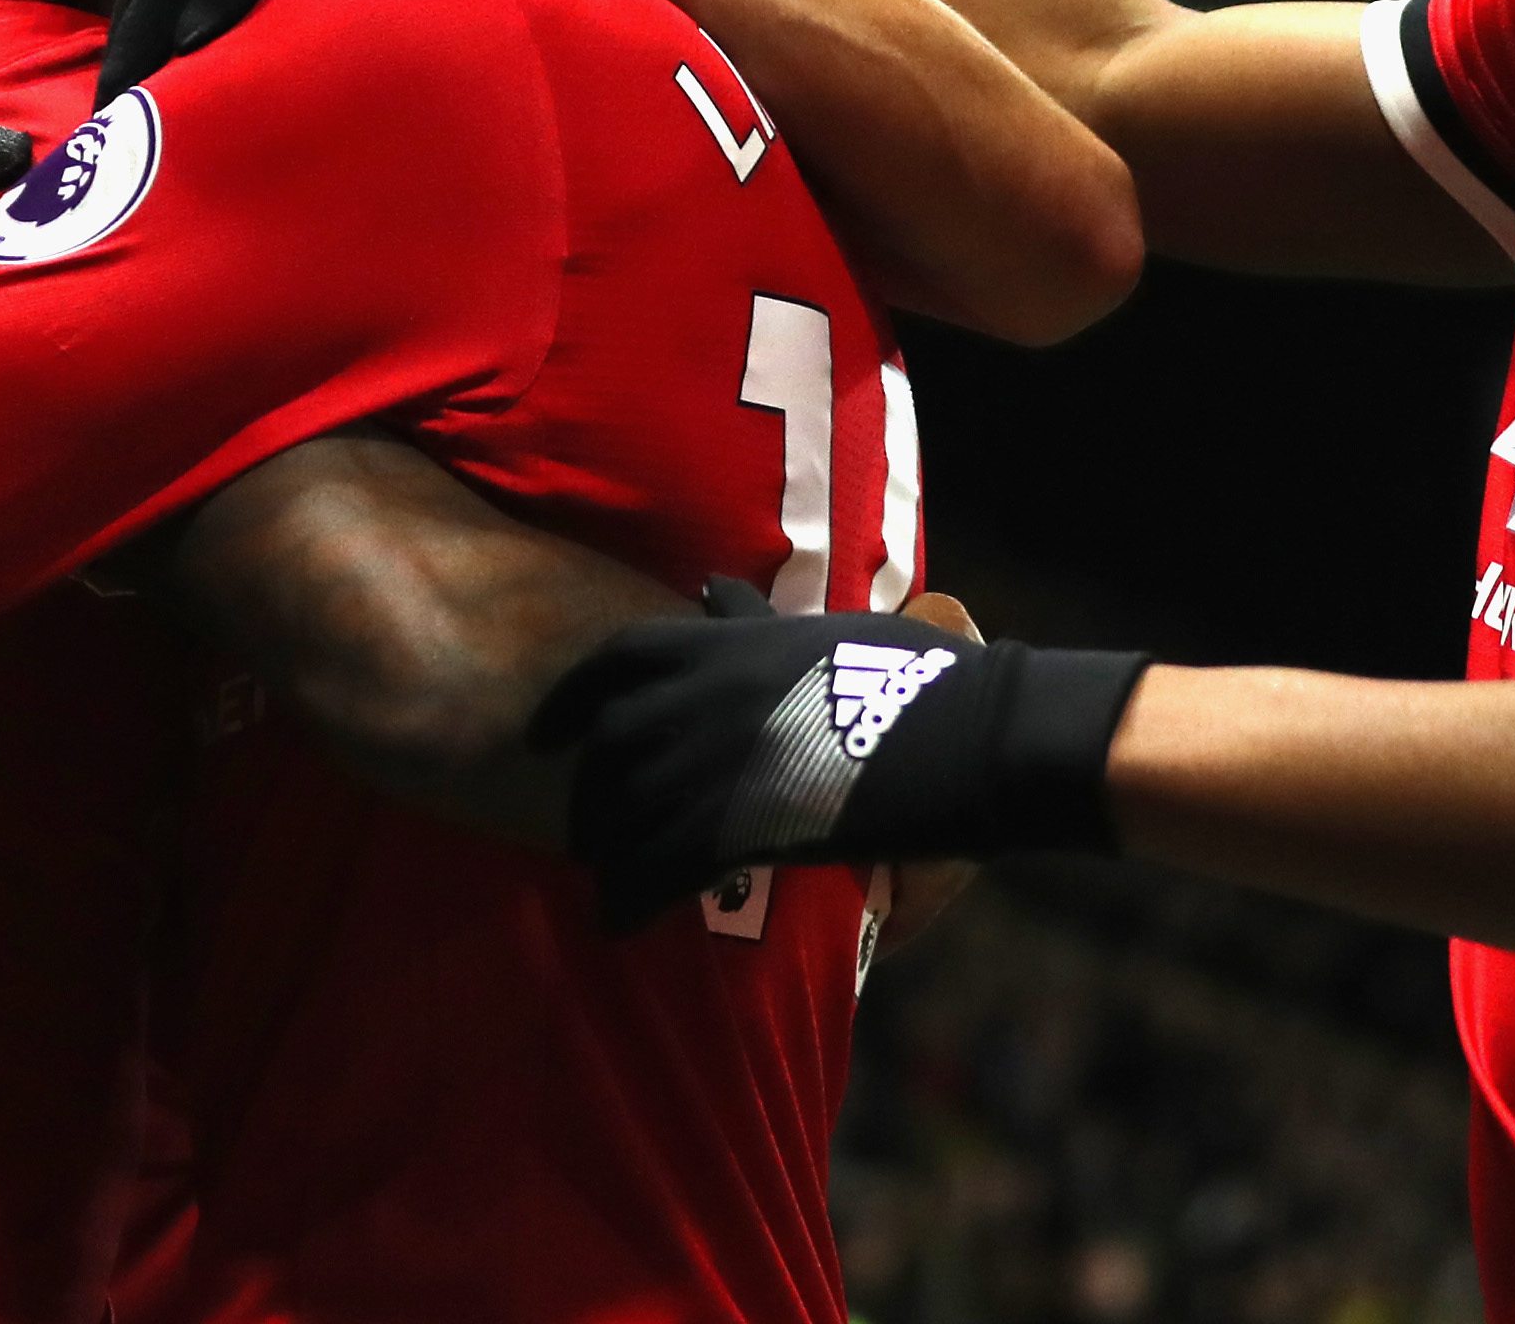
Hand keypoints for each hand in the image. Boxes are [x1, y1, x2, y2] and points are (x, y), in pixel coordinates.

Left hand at [531, 576, 1147, 929]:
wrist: (970, 734)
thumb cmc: (916, 675)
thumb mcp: (826, 630)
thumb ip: (757, 625)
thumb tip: (713, 594)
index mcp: (724, 645)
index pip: (616, 663)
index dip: (568, 701)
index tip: (544, 735)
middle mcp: (704, 698)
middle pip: (611, 749)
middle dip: (591, 792)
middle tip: (589, 828)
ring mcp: (718, 763)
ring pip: (626, 812)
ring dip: (607, 849)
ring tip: (607, 876)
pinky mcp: (741, 829)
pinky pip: (655, 870)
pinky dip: (628, 898)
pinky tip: (622, 921)